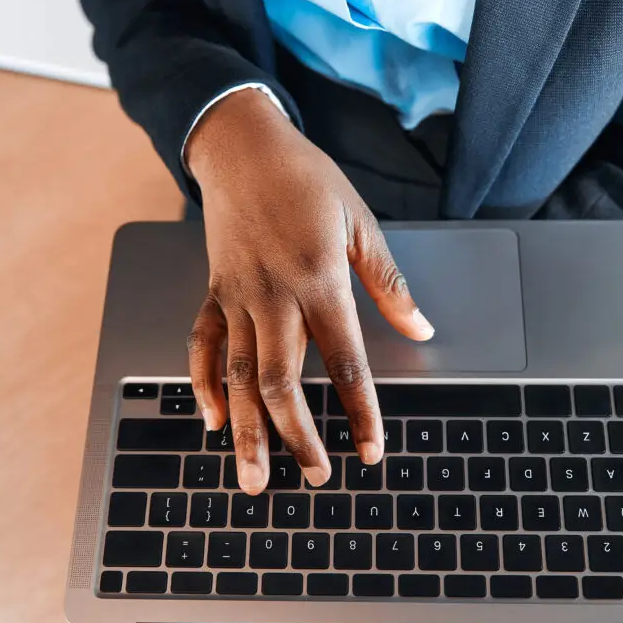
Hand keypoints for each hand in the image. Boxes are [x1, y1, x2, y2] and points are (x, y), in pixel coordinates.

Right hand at [185, 89, 433, 493]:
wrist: (242, 145)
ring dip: (246, 431)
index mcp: (319, 279)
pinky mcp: (213, 292)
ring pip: (237, 376)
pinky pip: (201, 346)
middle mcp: (274, 295)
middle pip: (281, 381)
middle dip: (297, 436)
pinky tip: (213, 420)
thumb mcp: (361, 223)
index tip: (370, 451)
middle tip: (316, 477)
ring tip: (253, 477)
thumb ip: (390, 282)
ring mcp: (236, 296)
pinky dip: (203, 385)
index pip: (345, 361)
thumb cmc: (306, 179)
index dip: (360, 411)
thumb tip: (421, 329)